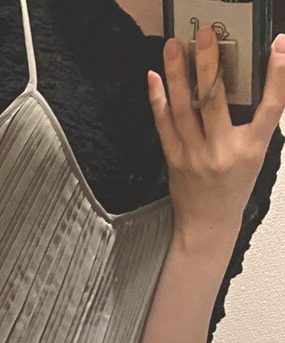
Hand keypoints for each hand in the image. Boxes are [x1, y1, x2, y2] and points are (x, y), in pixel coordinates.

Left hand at [147, 26, 284, 238]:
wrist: (208, 224)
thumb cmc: (235, 185)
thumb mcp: (255, 152)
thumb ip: (256, 118)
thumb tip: (257, 72)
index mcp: (252, 148)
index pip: (270, 107)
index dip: (277, 75)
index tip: (279, 45)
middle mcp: (223, 151)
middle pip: (216, 101)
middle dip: (209, 64)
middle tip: (203, 33)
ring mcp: (195, 156)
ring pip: (184, 109)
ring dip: (177, 74)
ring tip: (174, 45)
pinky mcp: (174, 161)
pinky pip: (164, 125)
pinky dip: (158, 99)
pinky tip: (154, 76)